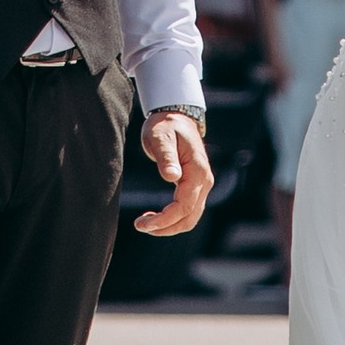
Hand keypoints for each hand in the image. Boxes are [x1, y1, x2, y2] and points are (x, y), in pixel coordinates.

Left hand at [135, 108, 212, 235]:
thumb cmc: (166, 125)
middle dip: (165, 228)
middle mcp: (204, 181)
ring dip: (169, 226)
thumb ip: (166, 157)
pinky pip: (188, 210)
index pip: (184, 206)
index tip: (142, 223)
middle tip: (140, 225)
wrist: (176, 116)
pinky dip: (173, 219)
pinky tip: (155, 217)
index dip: (164, 220)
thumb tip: (172, 176)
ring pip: (190, 218)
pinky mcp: (195, 186)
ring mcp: (202, 185)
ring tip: (145, 223)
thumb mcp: (161, 137)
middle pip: (189, 218)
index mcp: (197, 171)